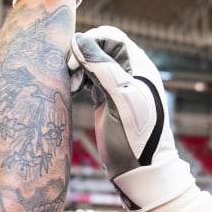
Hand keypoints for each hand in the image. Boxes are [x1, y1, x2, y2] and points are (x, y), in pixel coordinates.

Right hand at [69, 26, 194, 211]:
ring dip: (78, 67)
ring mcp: (118, 87)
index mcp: (139, 67)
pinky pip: (91, 79)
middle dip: (80, 54)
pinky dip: (79, 80)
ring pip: (93, 62)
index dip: (89, 42)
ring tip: (70, 85)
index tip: (74, 61)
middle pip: (100, 47)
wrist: (142, 173)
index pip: (111, 37)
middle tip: (69, 74)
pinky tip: (71, 90)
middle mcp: (130, 73)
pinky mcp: (108, 101)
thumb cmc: (136, 138)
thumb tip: (79, 40)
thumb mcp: (120, 100)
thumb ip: (102, 68)